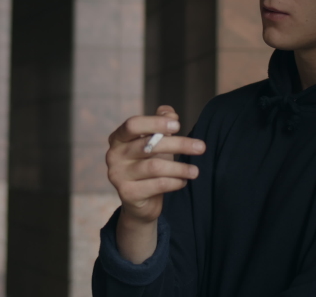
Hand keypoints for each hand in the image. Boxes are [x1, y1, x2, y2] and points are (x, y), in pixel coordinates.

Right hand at [106, 105, 205, 224]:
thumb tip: (171, 113)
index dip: (155, 123)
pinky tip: (183, 181)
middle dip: (178, 144)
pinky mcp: (128, 194)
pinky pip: (157, 185)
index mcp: (118, 138)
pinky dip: (175, 182)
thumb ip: (161, 124)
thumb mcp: (156, 143)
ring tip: (195, 171)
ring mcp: (118, 175)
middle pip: (148, 145)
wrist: (140, 202)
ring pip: (155, 167)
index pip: (133, 125)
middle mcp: (113, 155)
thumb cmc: (148, 165)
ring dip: (180, 168)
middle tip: (201, 147)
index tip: (178, 125)